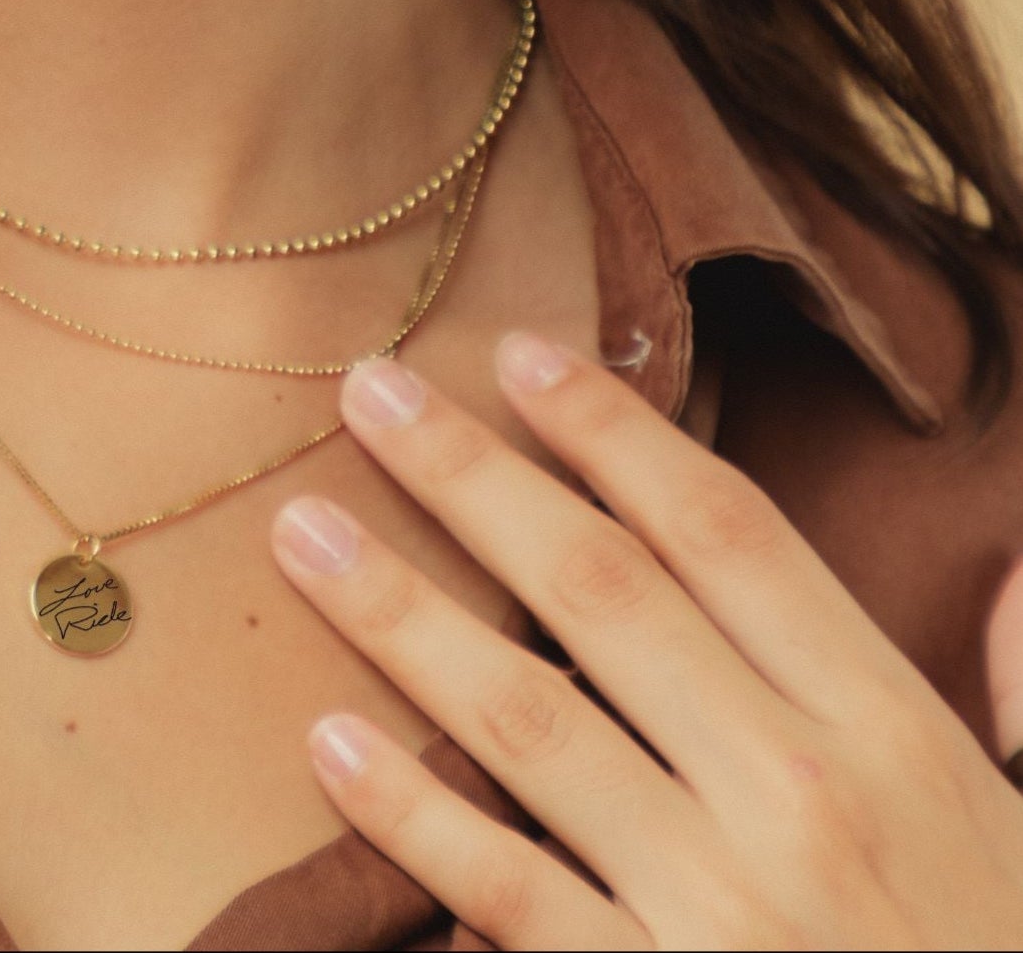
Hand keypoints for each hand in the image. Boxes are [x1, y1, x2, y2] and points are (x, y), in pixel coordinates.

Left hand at [271, 334, 1022, 947]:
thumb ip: (1020, 688)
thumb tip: (1011, 572)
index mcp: (891, 727)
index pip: (729, 536)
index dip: (616, 434)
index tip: (518, 356)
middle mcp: (798, 790)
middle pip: (604, 591)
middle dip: (475, 479)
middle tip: (369, 389)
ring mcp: (716, 899)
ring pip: (526, 718)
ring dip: (399, 614)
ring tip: (302, 533)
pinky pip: (500, 887)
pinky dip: (412, 817)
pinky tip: (326, 745)